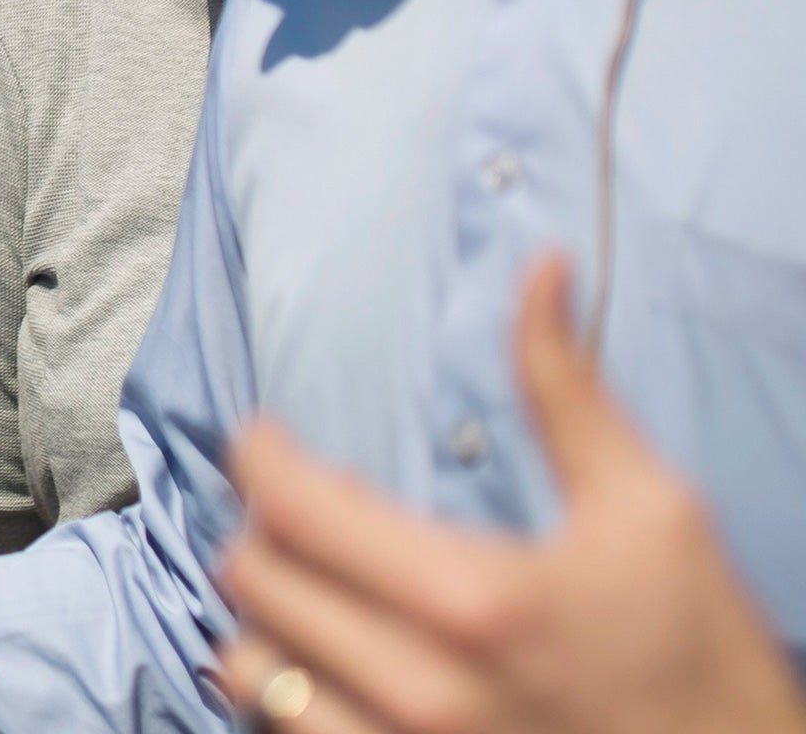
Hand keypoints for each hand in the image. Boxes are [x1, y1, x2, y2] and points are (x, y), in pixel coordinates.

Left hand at [217, 254, 805, 733]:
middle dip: (262, 524)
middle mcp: (420, 686)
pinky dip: (283, 688)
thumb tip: (542, 267)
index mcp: (474, 599)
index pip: (295, 507)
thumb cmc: (706, 660)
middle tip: (298, 503)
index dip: (259, 455)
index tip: (266, 436)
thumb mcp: (651, 511)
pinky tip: (323, 660)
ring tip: (306, 584)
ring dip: (264, 613)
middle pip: (255, 579)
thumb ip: (565, 388)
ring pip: (250, 665)